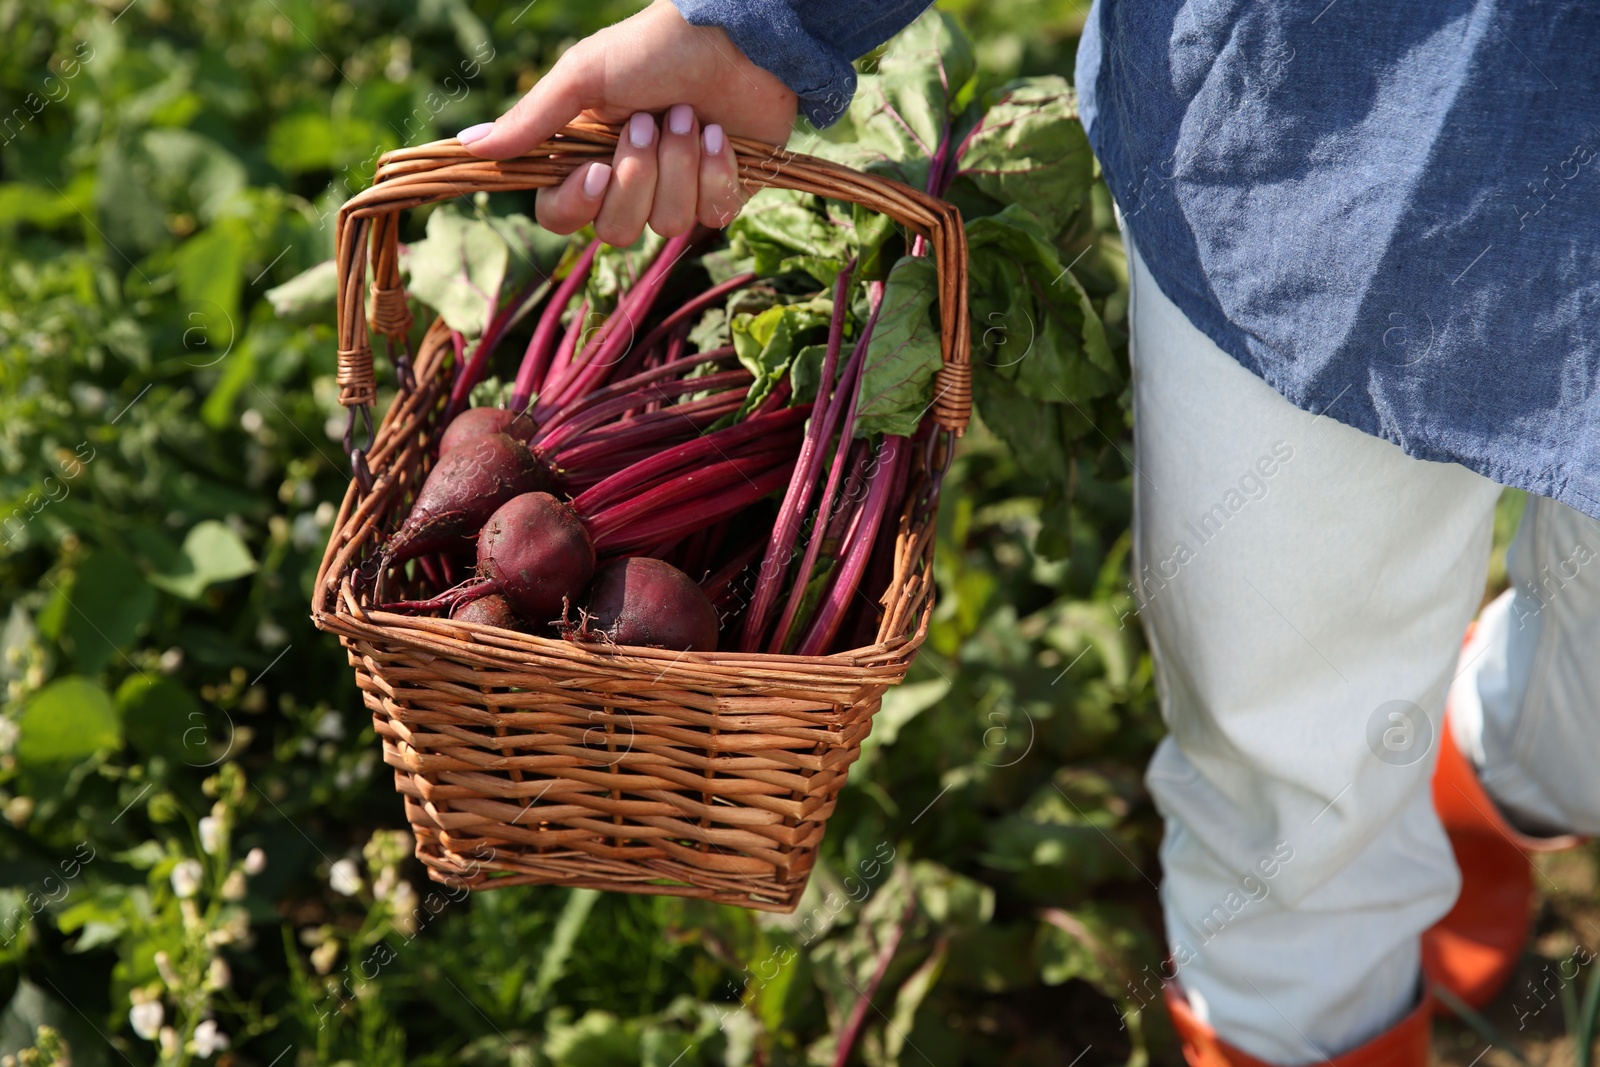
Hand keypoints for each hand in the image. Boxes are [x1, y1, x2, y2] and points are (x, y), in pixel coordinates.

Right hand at [457, 0, 797, 244]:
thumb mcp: (584, 76)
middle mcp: (629, 182)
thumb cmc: (655, 48)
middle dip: (638, 176)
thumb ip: (532, 119)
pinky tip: (722, 135)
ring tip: (689, 116)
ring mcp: (677, 192)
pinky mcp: (721, 196)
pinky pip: (712, 217)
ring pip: (667, 225)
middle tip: (650, 120)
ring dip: (679, 165)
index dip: (577, 205)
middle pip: (616, 231)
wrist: (735, 39)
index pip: (560, 216)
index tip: (598, 171)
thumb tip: (469, 146)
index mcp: (587, 156)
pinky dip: (717, 173)